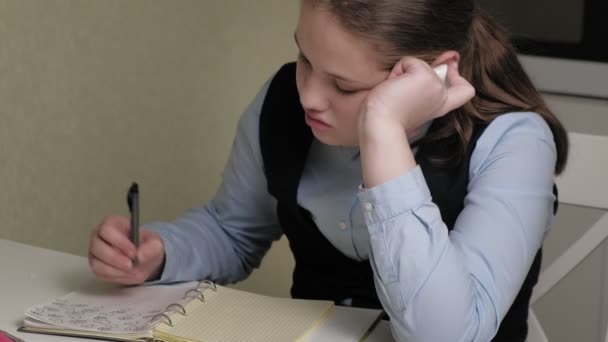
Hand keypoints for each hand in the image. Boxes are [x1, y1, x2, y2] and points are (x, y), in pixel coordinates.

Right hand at [89, 215, 164, 284]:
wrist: (144, 259)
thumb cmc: (146, 246)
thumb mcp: (155, 244)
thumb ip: (151, 247)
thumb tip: (140, 256)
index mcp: (112, 223)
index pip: (107, 229)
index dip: (119, 242)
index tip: (133, 252)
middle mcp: (99, 236)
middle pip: (97, 246)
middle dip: (115, 258)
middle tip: (131, 265)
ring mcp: (95, 252)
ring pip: (97, 262)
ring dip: (116, 270)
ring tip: (132, 270)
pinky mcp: (96, 265)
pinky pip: (99, 272)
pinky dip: (114, 276)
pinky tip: (126, 274)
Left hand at [359, 57, 474, 137]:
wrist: (378, 124)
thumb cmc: (386, 116)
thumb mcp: (409, 100)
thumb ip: (420, 86)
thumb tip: (430, 65)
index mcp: (439, 106)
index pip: (465, 91)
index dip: (459, 76)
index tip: (447, 69)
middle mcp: (441, 97)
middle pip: (441, 71)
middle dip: (425, 68)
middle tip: (403, 86)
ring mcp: (435, 86)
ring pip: (420, 64)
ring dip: (403, 73)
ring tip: (394, 91)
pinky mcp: (425, 77)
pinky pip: (409, 61)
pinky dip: (397, 70)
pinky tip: (392, 85)